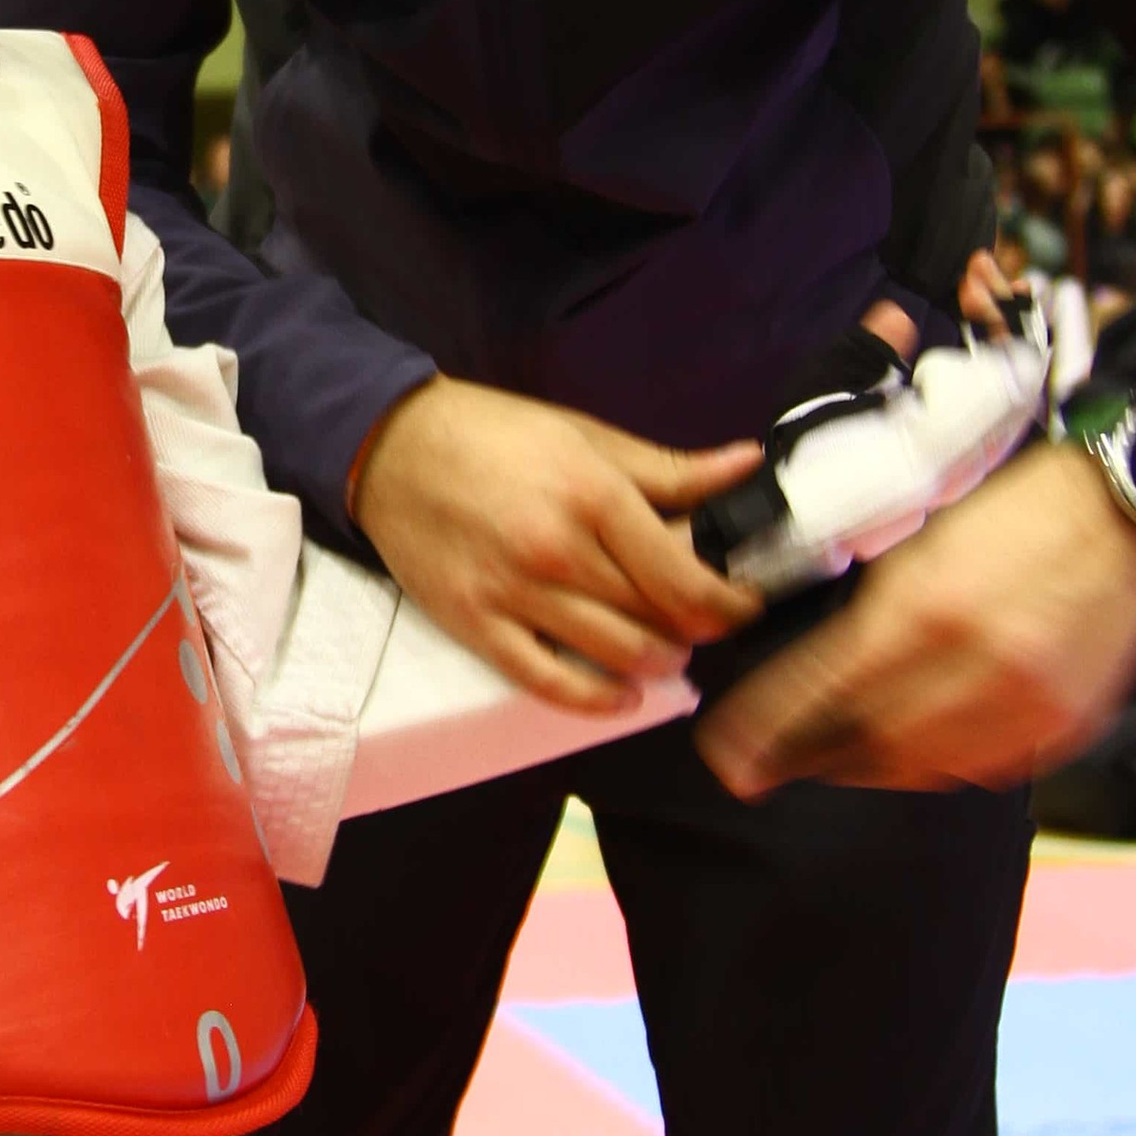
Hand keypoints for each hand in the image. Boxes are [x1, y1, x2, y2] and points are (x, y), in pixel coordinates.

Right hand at [352, 374, 764, 710]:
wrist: (389, 447)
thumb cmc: (492, 434)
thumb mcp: (585, 437)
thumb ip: (668, 467)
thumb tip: (745, 466)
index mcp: (592, 496)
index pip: (684, 578)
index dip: (729, 604)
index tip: (744, 605)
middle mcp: (557, 551)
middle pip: (656, 619)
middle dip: (696, 630)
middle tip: (705, 624)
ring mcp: (514, 594)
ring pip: (614, 655)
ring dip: (656, 664)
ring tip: (666, 651)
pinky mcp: (476, 625)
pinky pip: (547, 683)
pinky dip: (596, 700)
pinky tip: (622, 697)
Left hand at [698, 437, 1135, 797]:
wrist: (1125, 507)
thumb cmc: (1014, 505)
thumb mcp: (920, 532)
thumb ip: (867, 598)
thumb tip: (803, 652)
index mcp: (930, 608)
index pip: (824, 690)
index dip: (767, 729)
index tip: (726, 755)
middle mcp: (978, 667)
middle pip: (867, 742)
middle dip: (805, 757)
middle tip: (761, 765)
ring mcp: (1027, 706)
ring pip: (920, 765)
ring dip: (862, 767)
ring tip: (824, 759)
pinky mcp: (1063, 727)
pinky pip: (978, 768)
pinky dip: (929, 764)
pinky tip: (901, 750)